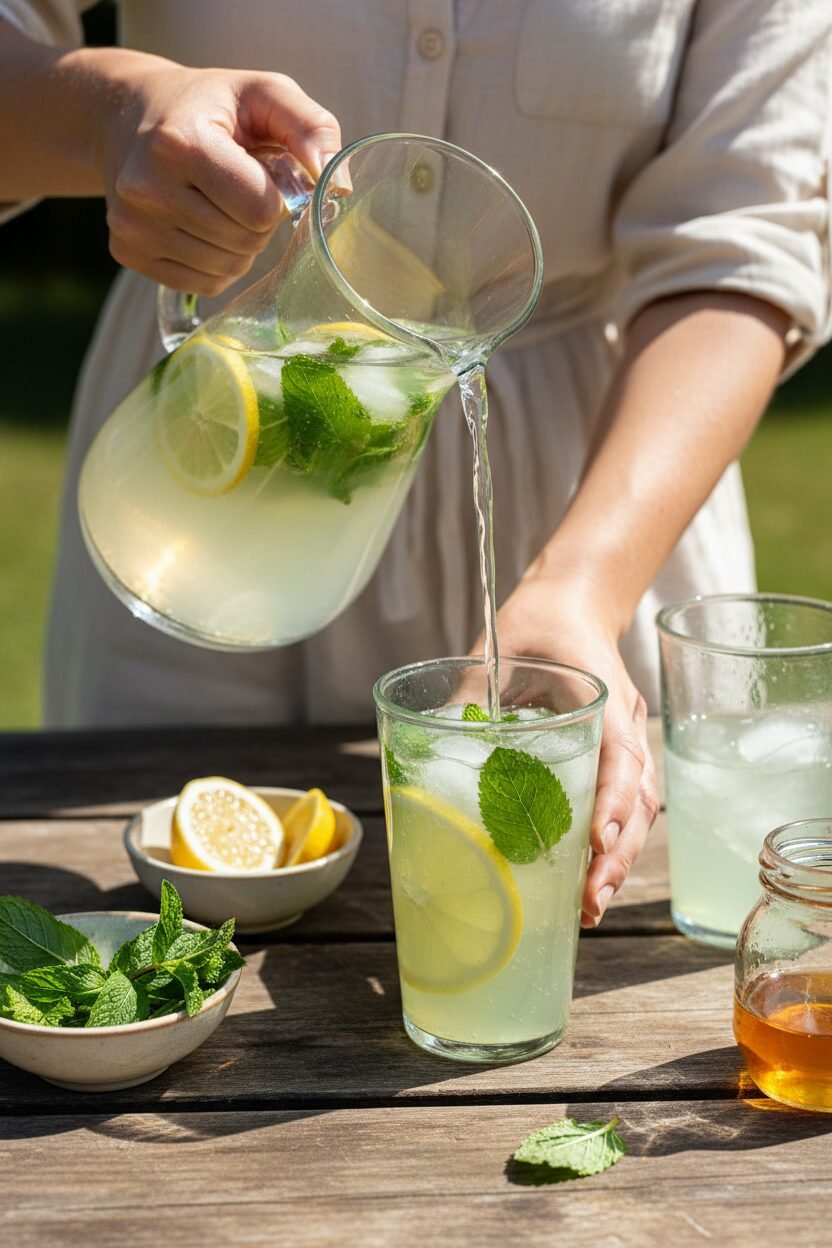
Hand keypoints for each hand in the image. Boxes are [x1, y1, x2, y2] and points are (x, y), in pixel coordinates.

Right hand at [98, 59, 340, 292]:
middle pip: (245, 241)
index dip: (276, 195)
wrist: (128, 116)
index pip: (260, 208)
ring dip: (239, 243)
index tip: (259, 169)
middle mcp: (146, 188)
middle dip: (257, 220)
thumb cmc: (208, 106)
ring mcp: (132, 226)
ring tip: (218, 203)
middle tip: (237, 185)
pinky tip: (200, 225)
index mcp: (180, 142)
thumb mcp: (262, 93)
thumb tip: (338, 183)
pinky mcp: (129, 253)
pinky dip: (216, 262)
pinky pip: (205, 284)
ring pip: (228, 268)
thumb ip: (311, 127)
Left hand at [472, 571, 658, 927]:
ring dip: (616, 859)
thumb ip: (470, 695)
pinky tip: (585, 879)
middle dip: (617, 855)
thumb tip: (430, 745)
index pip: (622, 754)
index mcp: (604, 695)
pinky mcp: (612, 755)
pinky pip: (622, 804)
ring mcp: (624, 741)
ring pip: (637, 810)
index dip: (612, 802)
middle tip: (589, 901)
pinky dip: (609, 844)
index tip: (595, 842)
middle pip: (639, 798)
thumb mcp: (497, 649)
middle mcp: (625, 724)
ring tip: (589, 907)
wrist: (571, 601)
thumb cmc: (536, 622)